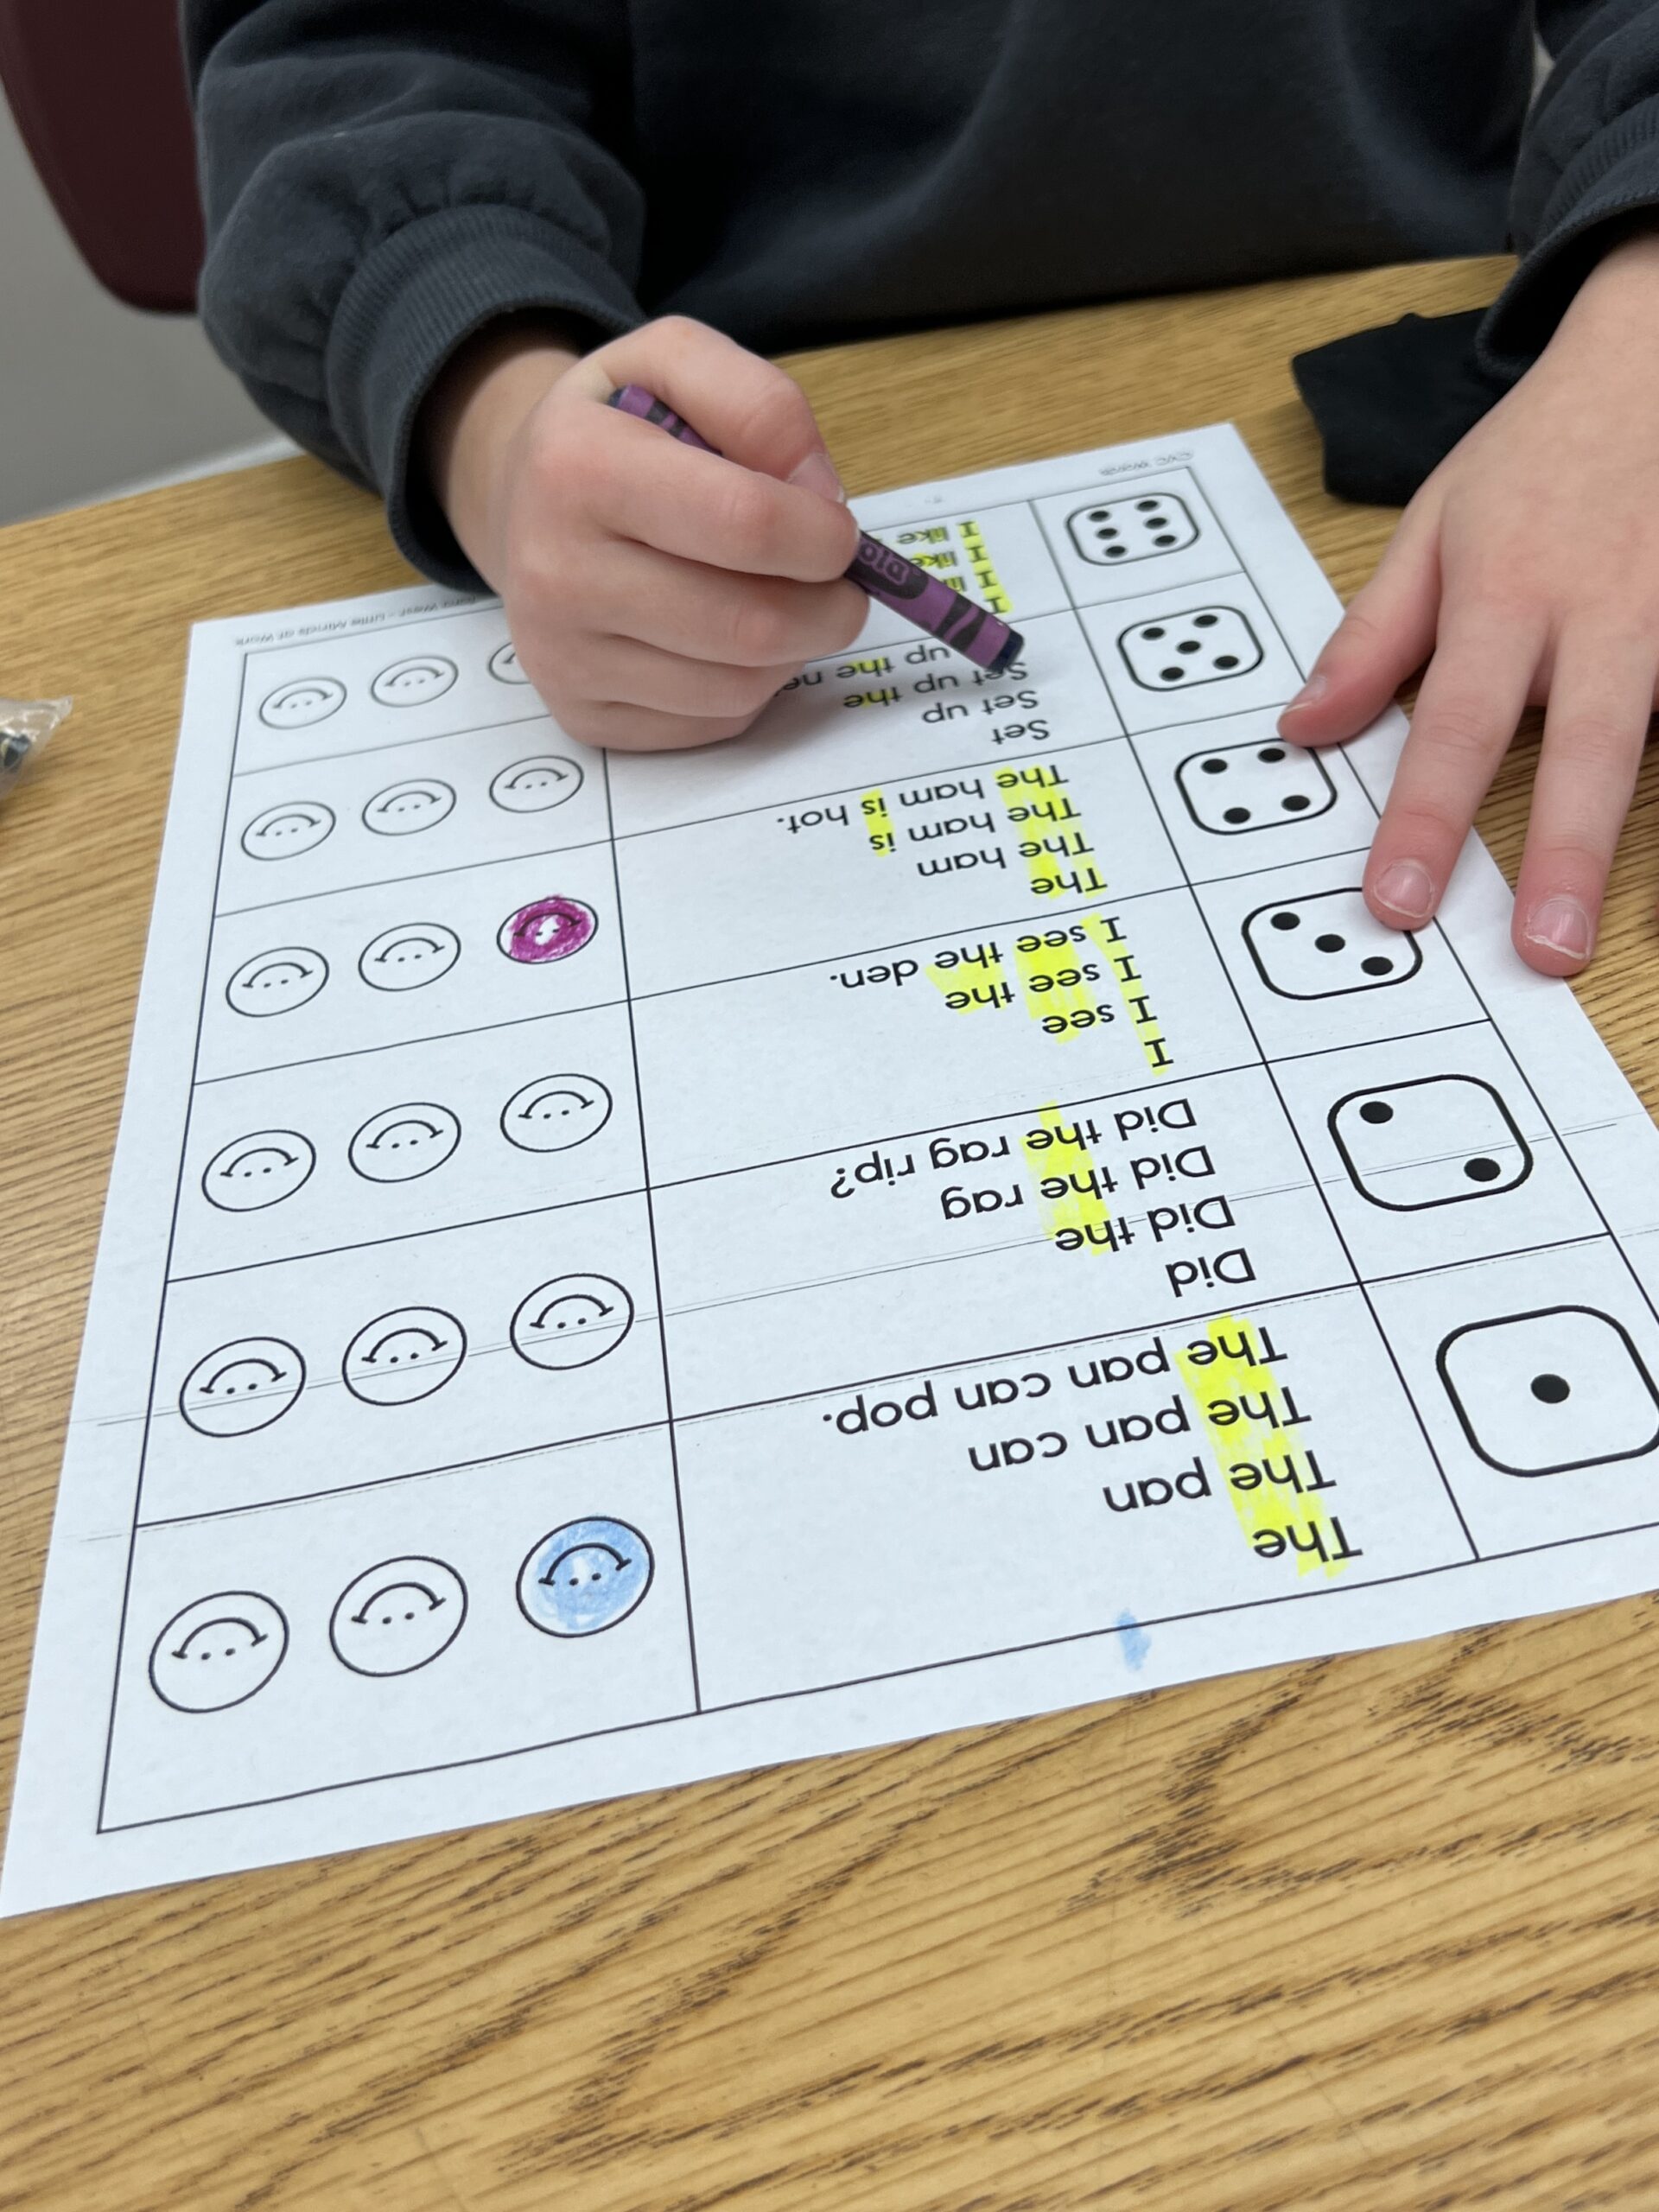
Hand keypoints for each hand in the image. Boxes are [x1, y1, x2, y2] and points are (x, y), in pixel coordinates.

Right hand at [422, 314, 864, 748]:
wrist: (520, 500)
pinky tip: (730, 641)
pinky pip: (712, 722)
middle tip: (838, 584)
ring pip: (739, 686)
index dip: (823, 535)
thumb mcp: (673, 360)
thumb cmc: (614, 428)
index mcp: (578, 467)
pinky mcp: (583, 715)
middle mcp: (556, 573)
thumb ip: (760, 402)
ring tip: (782, 602)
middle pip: (750, 625)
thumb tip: (820, 498)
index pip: (746, 523)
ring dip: (793, 650)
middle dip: (829, 608)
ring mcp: (564, 658)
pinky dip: (750, 686)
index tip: (839, 532)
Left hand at [1278, 232, 1658, 973]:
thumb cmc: (1536, 456)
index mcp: (1510, 592)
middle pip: (1592, 744)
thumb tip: (1301, 730)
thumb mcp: (1432, 528)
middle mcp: (1606, 609)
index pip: (1455, 723)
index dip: (1424, 816)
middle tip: (1546, 953)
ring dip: (1642, 833)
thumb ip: (1371, 638)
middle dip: (1568, 854)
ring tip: (1616, 924)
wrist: (1658, 353)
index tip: (1397, 901)